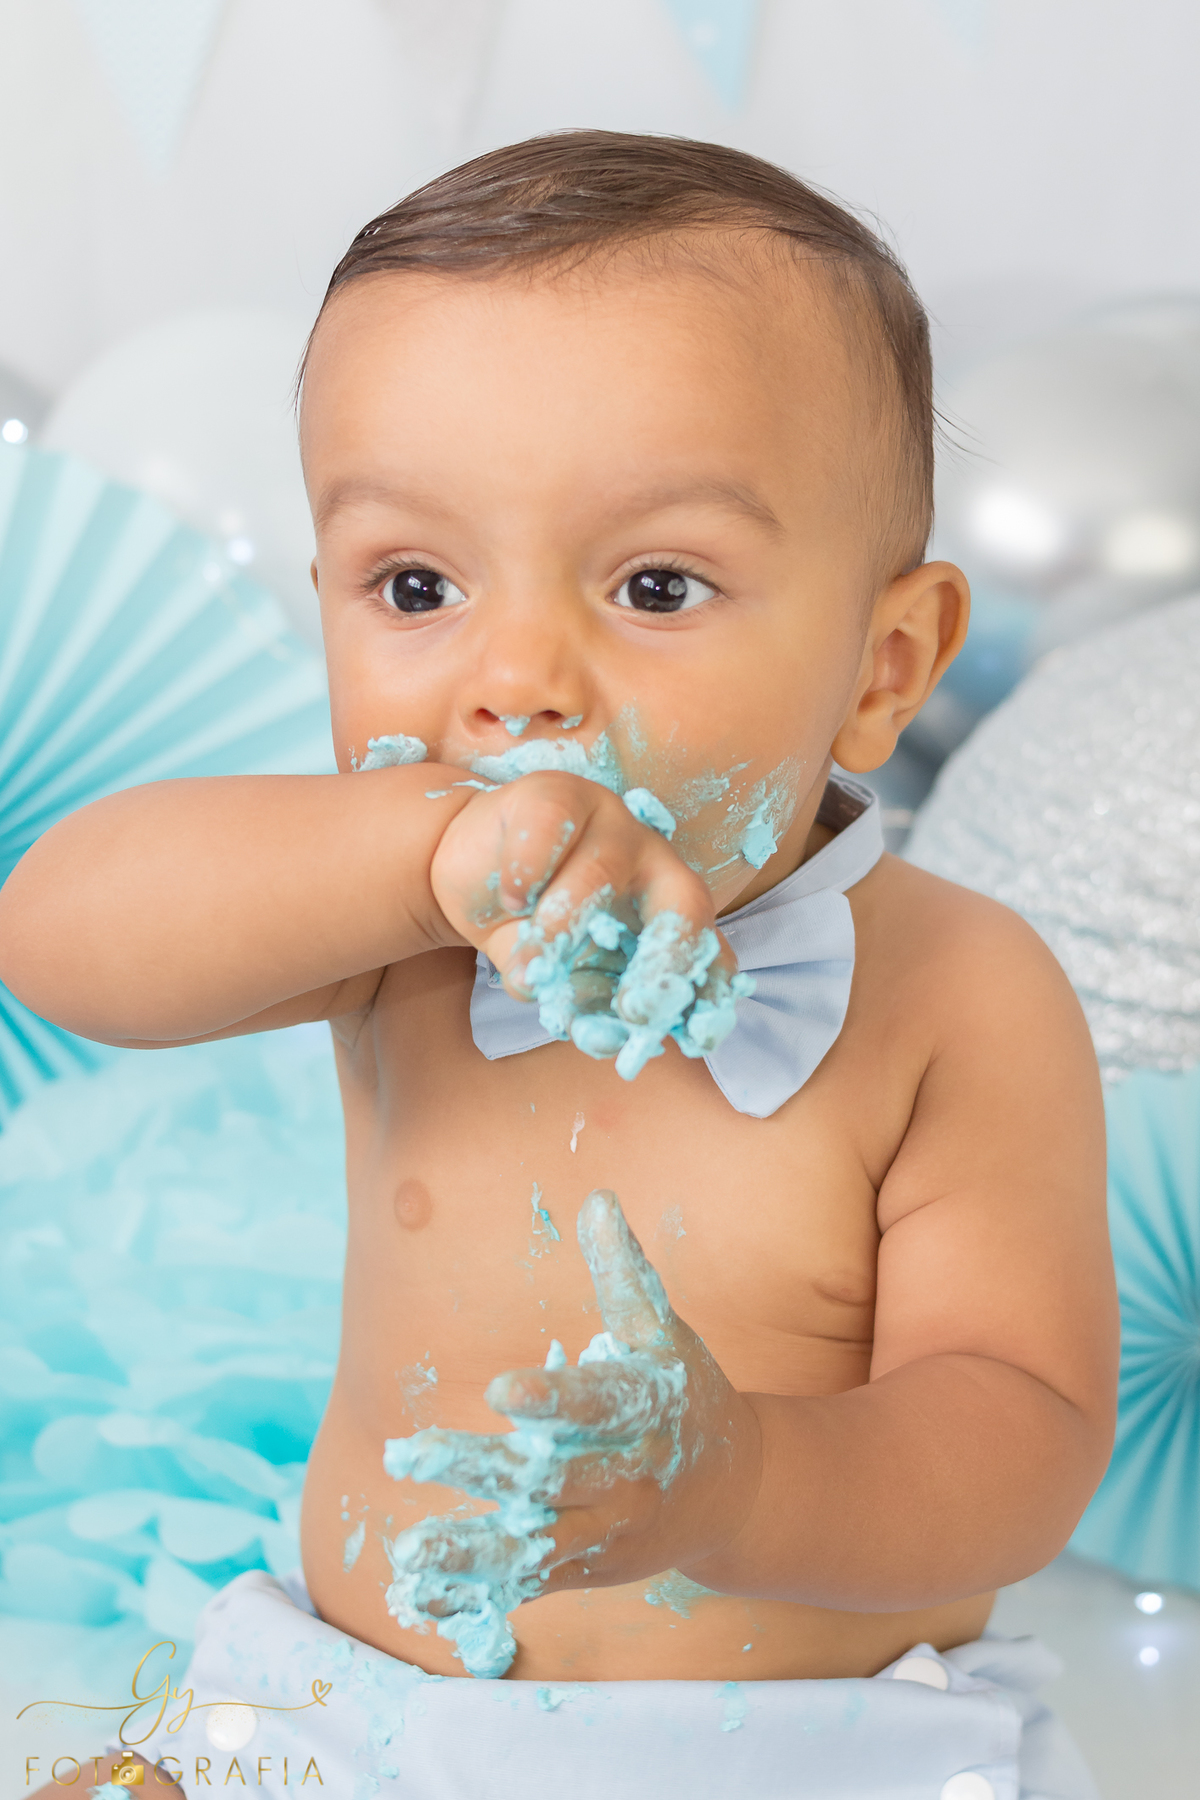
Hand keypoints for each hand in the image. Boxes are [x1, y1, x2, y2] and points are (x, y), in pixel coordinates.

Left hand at [381, 1190, 762, 1675]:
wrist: (737, 1494)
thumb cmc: (689, 1395)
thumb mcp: (665, 1333)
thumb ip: (626, 1275)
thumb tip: (600, 1198)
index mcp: (644, 1412)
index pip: (595, 1406)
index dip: (551, 1399)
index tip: (499, 1388)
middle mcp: (624, 1479)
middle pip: (550, 1478)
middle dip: (480, 1468)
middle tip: (408, 1452)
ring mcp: (603, 1532)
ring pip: (535, 1547)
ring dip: (471, 1551)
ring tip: (409, 1550)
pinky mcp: (584, 1568)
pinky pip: (526, 1587)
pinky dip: (474, 1594)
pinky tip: (416, 1593)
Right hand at [429, 774, 747, 1076]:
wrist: (472, 871)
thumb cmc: (531, 928)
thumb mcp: (563, 977)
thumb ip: (585, 1004)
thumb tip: (606, 1041)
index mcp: (670, 910)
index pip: (708, 952)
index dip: (710, 994)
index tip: (695, 1038)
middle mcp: (655, 864)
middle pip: (686, 904)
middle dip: (668, 961)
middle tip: (637, 1010)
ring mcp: (610, 823)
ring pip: (600, 875)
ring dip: (561, 933)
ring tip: (531, 971)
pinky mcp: (556, 794)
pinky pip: (548, 833)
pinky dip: (526, 874)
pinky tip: (513, 899)